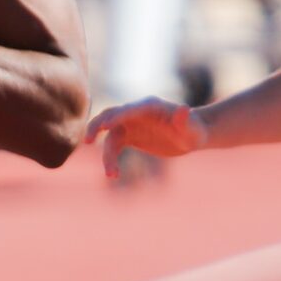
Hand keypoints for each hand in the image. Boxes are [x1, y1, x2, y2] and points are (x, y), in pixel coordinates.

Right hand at [85, 97, 207, 178]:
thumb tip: (184, 110)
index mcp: (149, 106)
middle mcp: (135, 112)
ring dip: (106, 155)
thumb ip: (185, 120)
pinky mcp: (129, 137)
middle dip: (97, 126)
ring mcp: (130, 124)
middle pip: (110, 116)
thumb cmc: (194, 129)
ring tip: (111, 175)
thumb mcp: (192, 127)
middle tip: (86, 141)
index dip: (116, 116)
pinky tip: (114, 175)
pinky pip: (114, 147)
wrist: (191, 136)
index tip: (104, 127)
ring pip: (109, 137)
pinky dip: (111, 160)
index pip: (128, 109)